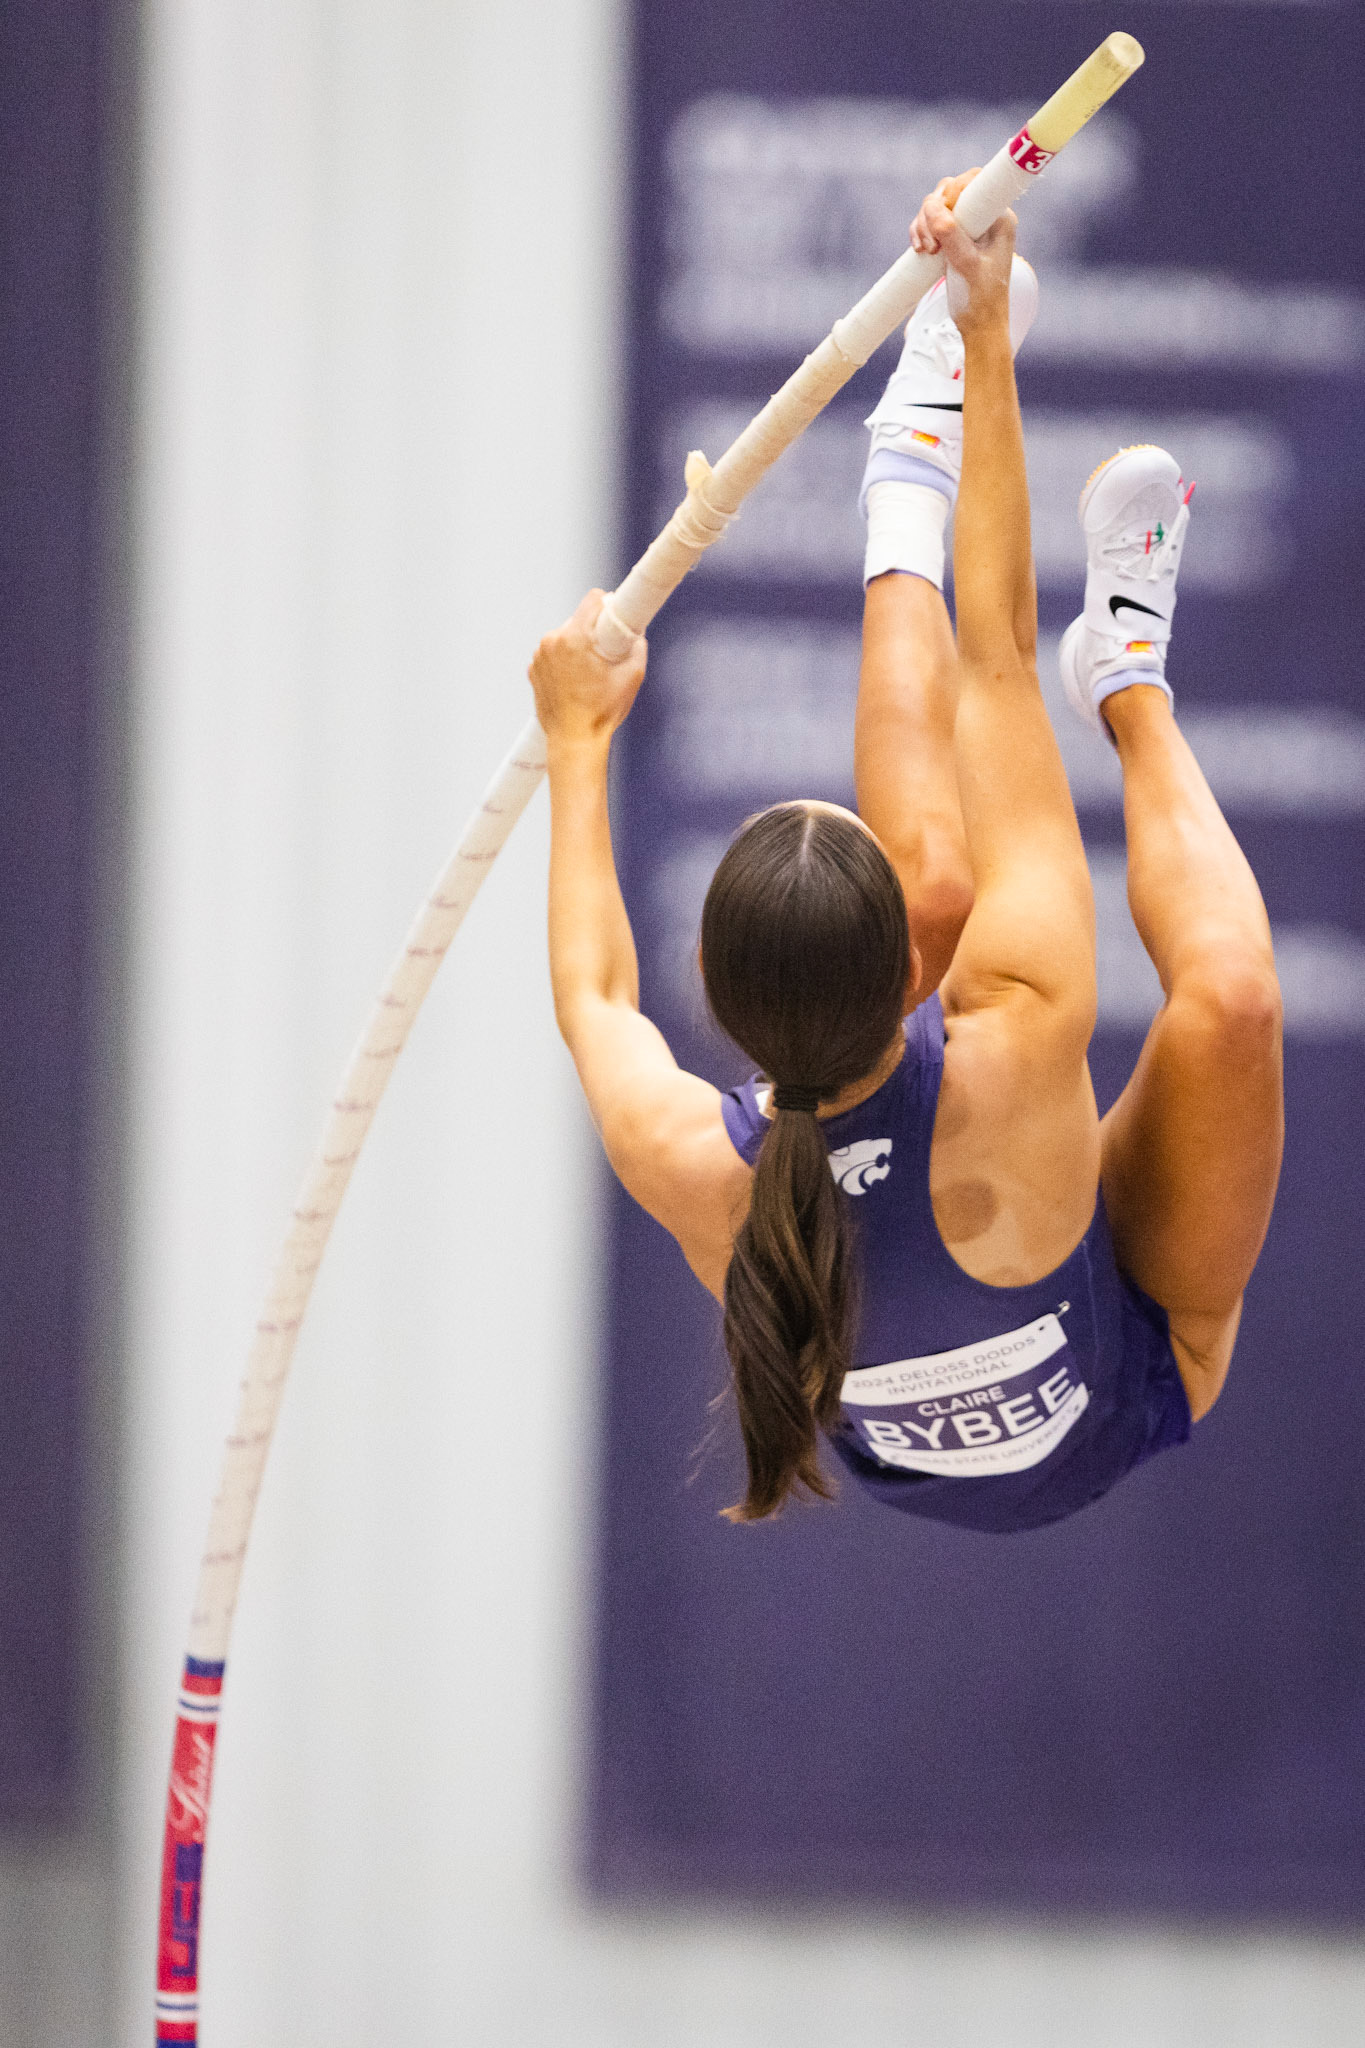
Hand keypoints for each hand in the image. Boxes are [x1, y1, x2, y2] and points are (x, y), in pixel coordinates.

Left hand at [529, 590, 647, 744]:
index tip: (614, 620)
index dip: (608, 605)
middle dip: (593, 632)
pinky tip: (575, 682)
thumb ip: (638, 645)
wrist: (575, 740)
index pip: (593, 599)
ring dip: (577, 647)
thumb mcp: (632, 675)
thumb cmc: (601, 712)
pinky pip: (553, 654)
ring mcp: (539, 656)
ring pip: (564, 637)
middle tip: (605, 656)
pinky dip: (564, 662)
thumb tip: (636, 631)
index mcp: (574, 638)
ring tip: (589, 674)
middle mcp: (552, 641)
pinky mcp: (533, 669)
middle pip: (578, 619)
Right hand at [910, 172, 1015, 336]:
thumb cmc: (981, 299)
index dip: (955, 189)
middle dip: (934, 210)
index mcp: (998, 218)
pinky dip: (920, 231)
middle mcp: (984, 217)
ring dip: (924, 223)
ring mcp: (967, 228)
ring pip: (938, 207)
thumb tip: (933, 207)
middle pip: (952, 191)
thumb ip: (952, 234)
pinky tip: (919, 249)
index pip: (977, 181)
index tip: (943, 209)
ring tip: (926, 250)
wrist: (977, 326)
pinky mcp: (952, 239)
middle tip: (930, 242)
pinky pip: (930, 222)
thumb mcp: (967, 266)